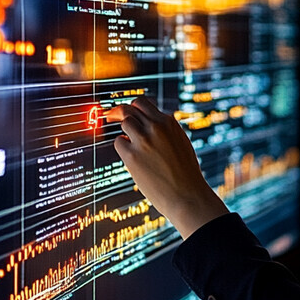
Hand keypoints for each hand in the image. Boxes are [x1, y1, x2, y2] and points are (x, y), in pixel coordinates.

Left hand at [106, 97, 228, 238]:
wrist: (188, 195)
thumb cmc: (186, 174)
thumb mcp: (181, 143)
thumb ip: (166, 131)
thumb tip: (151, 124)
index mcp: (169, 123)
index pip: (144, 104)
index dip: (134, 107)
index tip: (128, 111)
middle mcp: (156, 127)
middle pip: (130, 108)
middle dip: (119, 111)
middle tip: (112, 117)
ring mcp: (143, 140)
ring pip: (124, 122)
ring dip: (123, 131)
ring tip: (128, 142)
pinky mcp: (132, 156)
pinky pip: (119, 143)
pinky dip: (122, 147)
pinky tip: (130, 156)